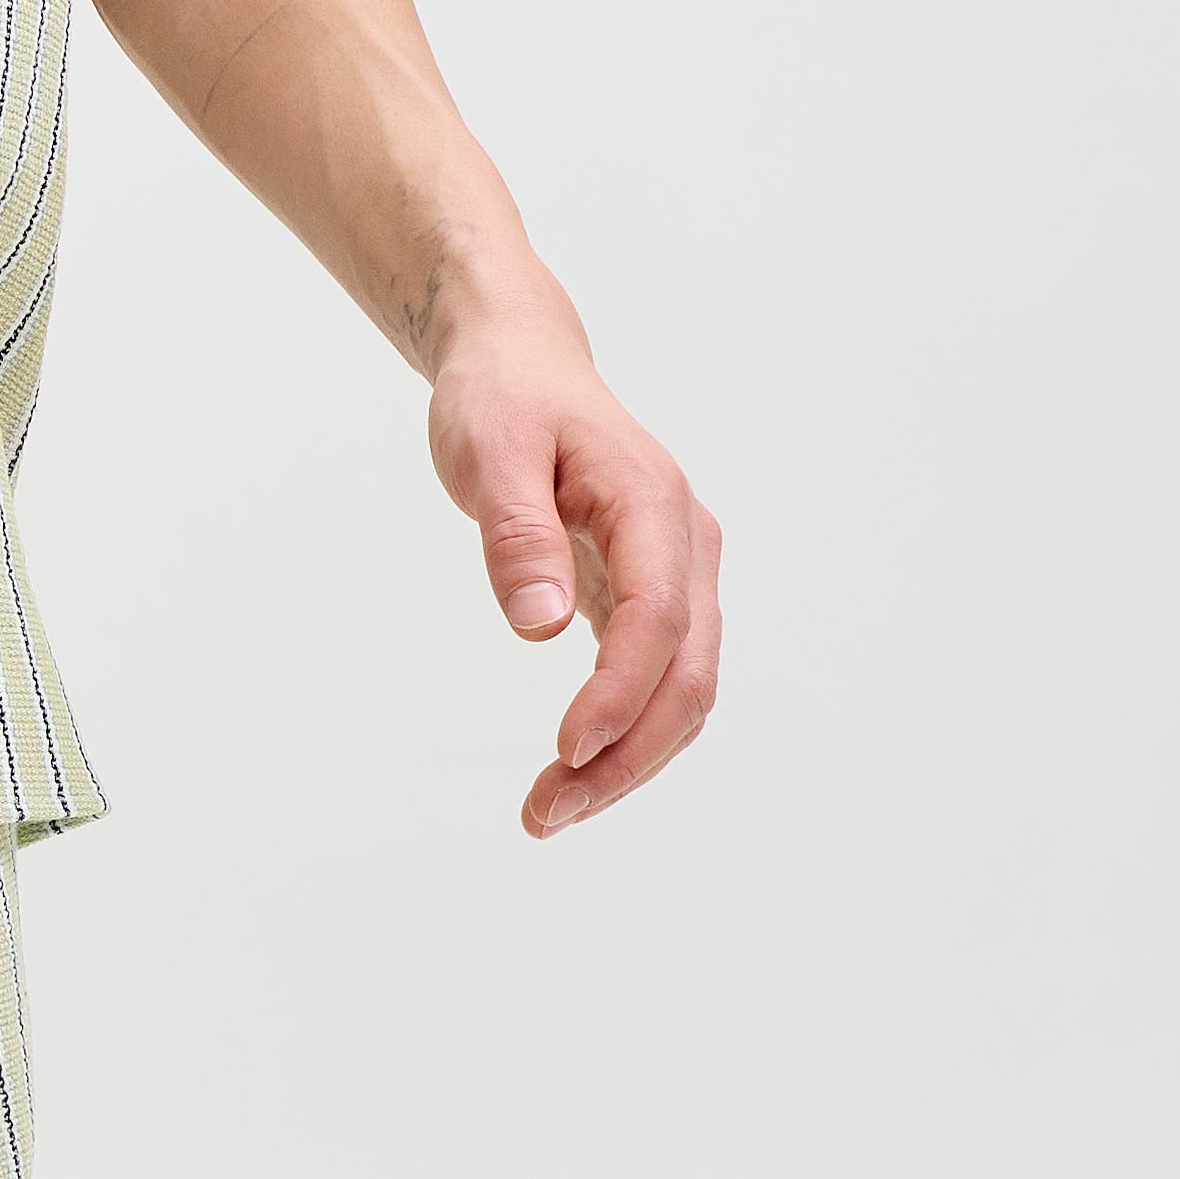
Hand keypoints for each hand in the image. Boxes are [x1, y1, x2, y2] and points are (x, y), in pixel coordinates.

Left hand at [426, 302, 720, 837]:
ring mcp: (677, 573)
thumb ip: (518, 536)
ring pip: (683, 688)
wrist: (521, 364)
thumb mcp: (491, 453)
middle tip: (546, 814)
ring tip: (548, 811)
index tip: (564, 750)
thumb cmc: (502, 402)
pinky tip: (573, 771)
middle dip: (628, 755)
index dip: (620, 694)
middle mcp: (684, 546)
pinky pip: (657, 677)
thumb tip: (542, 628)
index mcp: (653, 505)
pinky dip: (625, 732)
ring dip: (629, 759)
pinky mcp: (651, 594)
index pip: (659, 618)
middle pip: (688, 674)